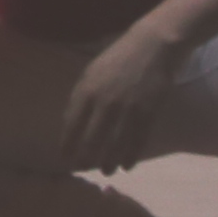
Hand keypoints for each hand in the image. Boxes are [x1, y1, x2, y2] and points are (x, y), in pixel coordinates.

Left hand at [63, 22, 182, 172]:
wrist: (153, 45)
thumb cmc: (120, 57)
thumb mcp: (92, 71)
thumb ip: (83, 94)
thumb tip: (72, 119)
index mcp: (86, 89)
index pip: (71, 122)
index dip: (68, 142)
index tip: (64, 157)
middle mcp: (103, 101)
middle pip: (91, 136)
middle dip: (86, 156)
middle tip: (84, 169)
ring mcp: (126, 107)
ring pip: (115, 142)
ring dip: (109, 160)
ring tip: (106, 171)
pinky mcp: (148, 111)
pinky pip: (137, 139)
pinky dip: (131, 155)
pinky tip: (127, 166)